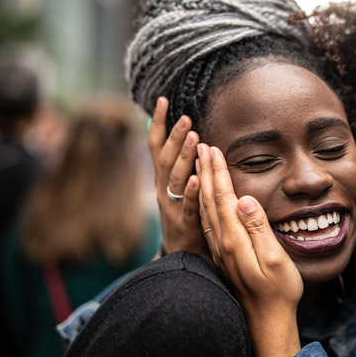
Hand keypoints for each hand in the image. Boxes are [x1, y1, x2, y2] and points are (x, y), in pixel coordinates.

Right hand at [149, 97, 207, 259]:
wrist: (182, 255)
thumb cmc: (184, 215)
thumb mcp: (177, 188)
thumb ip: (180, 164)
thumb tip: (185, 134)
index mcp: (162, 179)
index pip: (156, 147)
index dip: (158, 124)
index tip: (163, 100)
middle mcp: (163, 190)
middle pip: (166, 160)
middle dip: (174, 137)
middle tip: (186, 118)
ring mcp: (172, 206)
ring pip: (176, 179)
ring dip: (184, 157)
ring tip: (193, 137)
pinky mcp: (185, 223)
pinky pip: (188, 205)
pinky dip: (192, 191)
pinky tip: (199, 178)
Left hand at [196, 143, 302, 356]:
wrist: (266, 320)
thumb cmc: (278, 291)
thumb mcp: (275, 259)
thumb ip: (258, 228)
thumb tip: (244, 199)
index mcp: (234, 239)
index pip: (223, 197)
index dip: (218, 171)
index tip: (213, 147)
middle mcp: (222, 242)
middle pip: (210, 199)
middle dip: (205, 170)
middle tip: (200, 144)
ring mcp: (220, 250)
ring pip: (206, 209)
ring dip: (202, 183)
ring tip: (199, 163)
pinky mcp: (223, 255)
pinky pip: (208, 221)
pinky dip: (204, 201)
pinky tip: (205, 196)